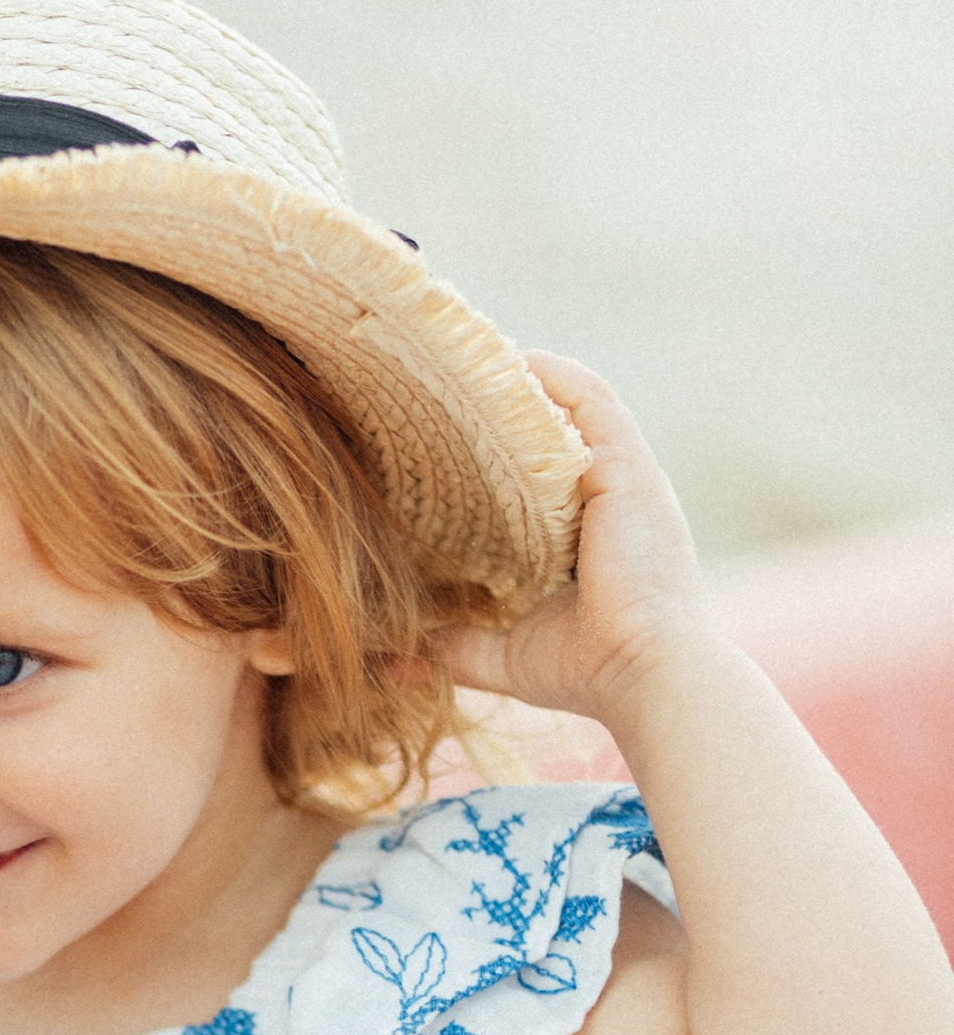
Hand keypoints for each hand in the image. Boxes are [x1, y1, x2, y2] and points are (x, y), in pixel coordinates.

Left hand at [445, 356, 716, 733]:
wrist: (645, 675)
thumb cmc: (584, 670)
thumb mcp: (500, 655)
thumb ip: (451, 648)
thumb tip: (389, 666)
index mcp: (584, 535)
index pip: (534, 477)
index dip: (492, 453)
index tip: (438, 439)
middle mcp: (606, 498)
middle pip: (551, 434)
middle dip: (503, 408)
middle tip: (442, 387)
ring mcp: (622, 479)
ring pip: (570, 408)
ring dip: (525, 382)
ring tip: (470, 361)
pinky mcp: (628, 468)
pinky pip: (591, 402)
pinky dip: (556, 377)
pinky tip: (514, 359)